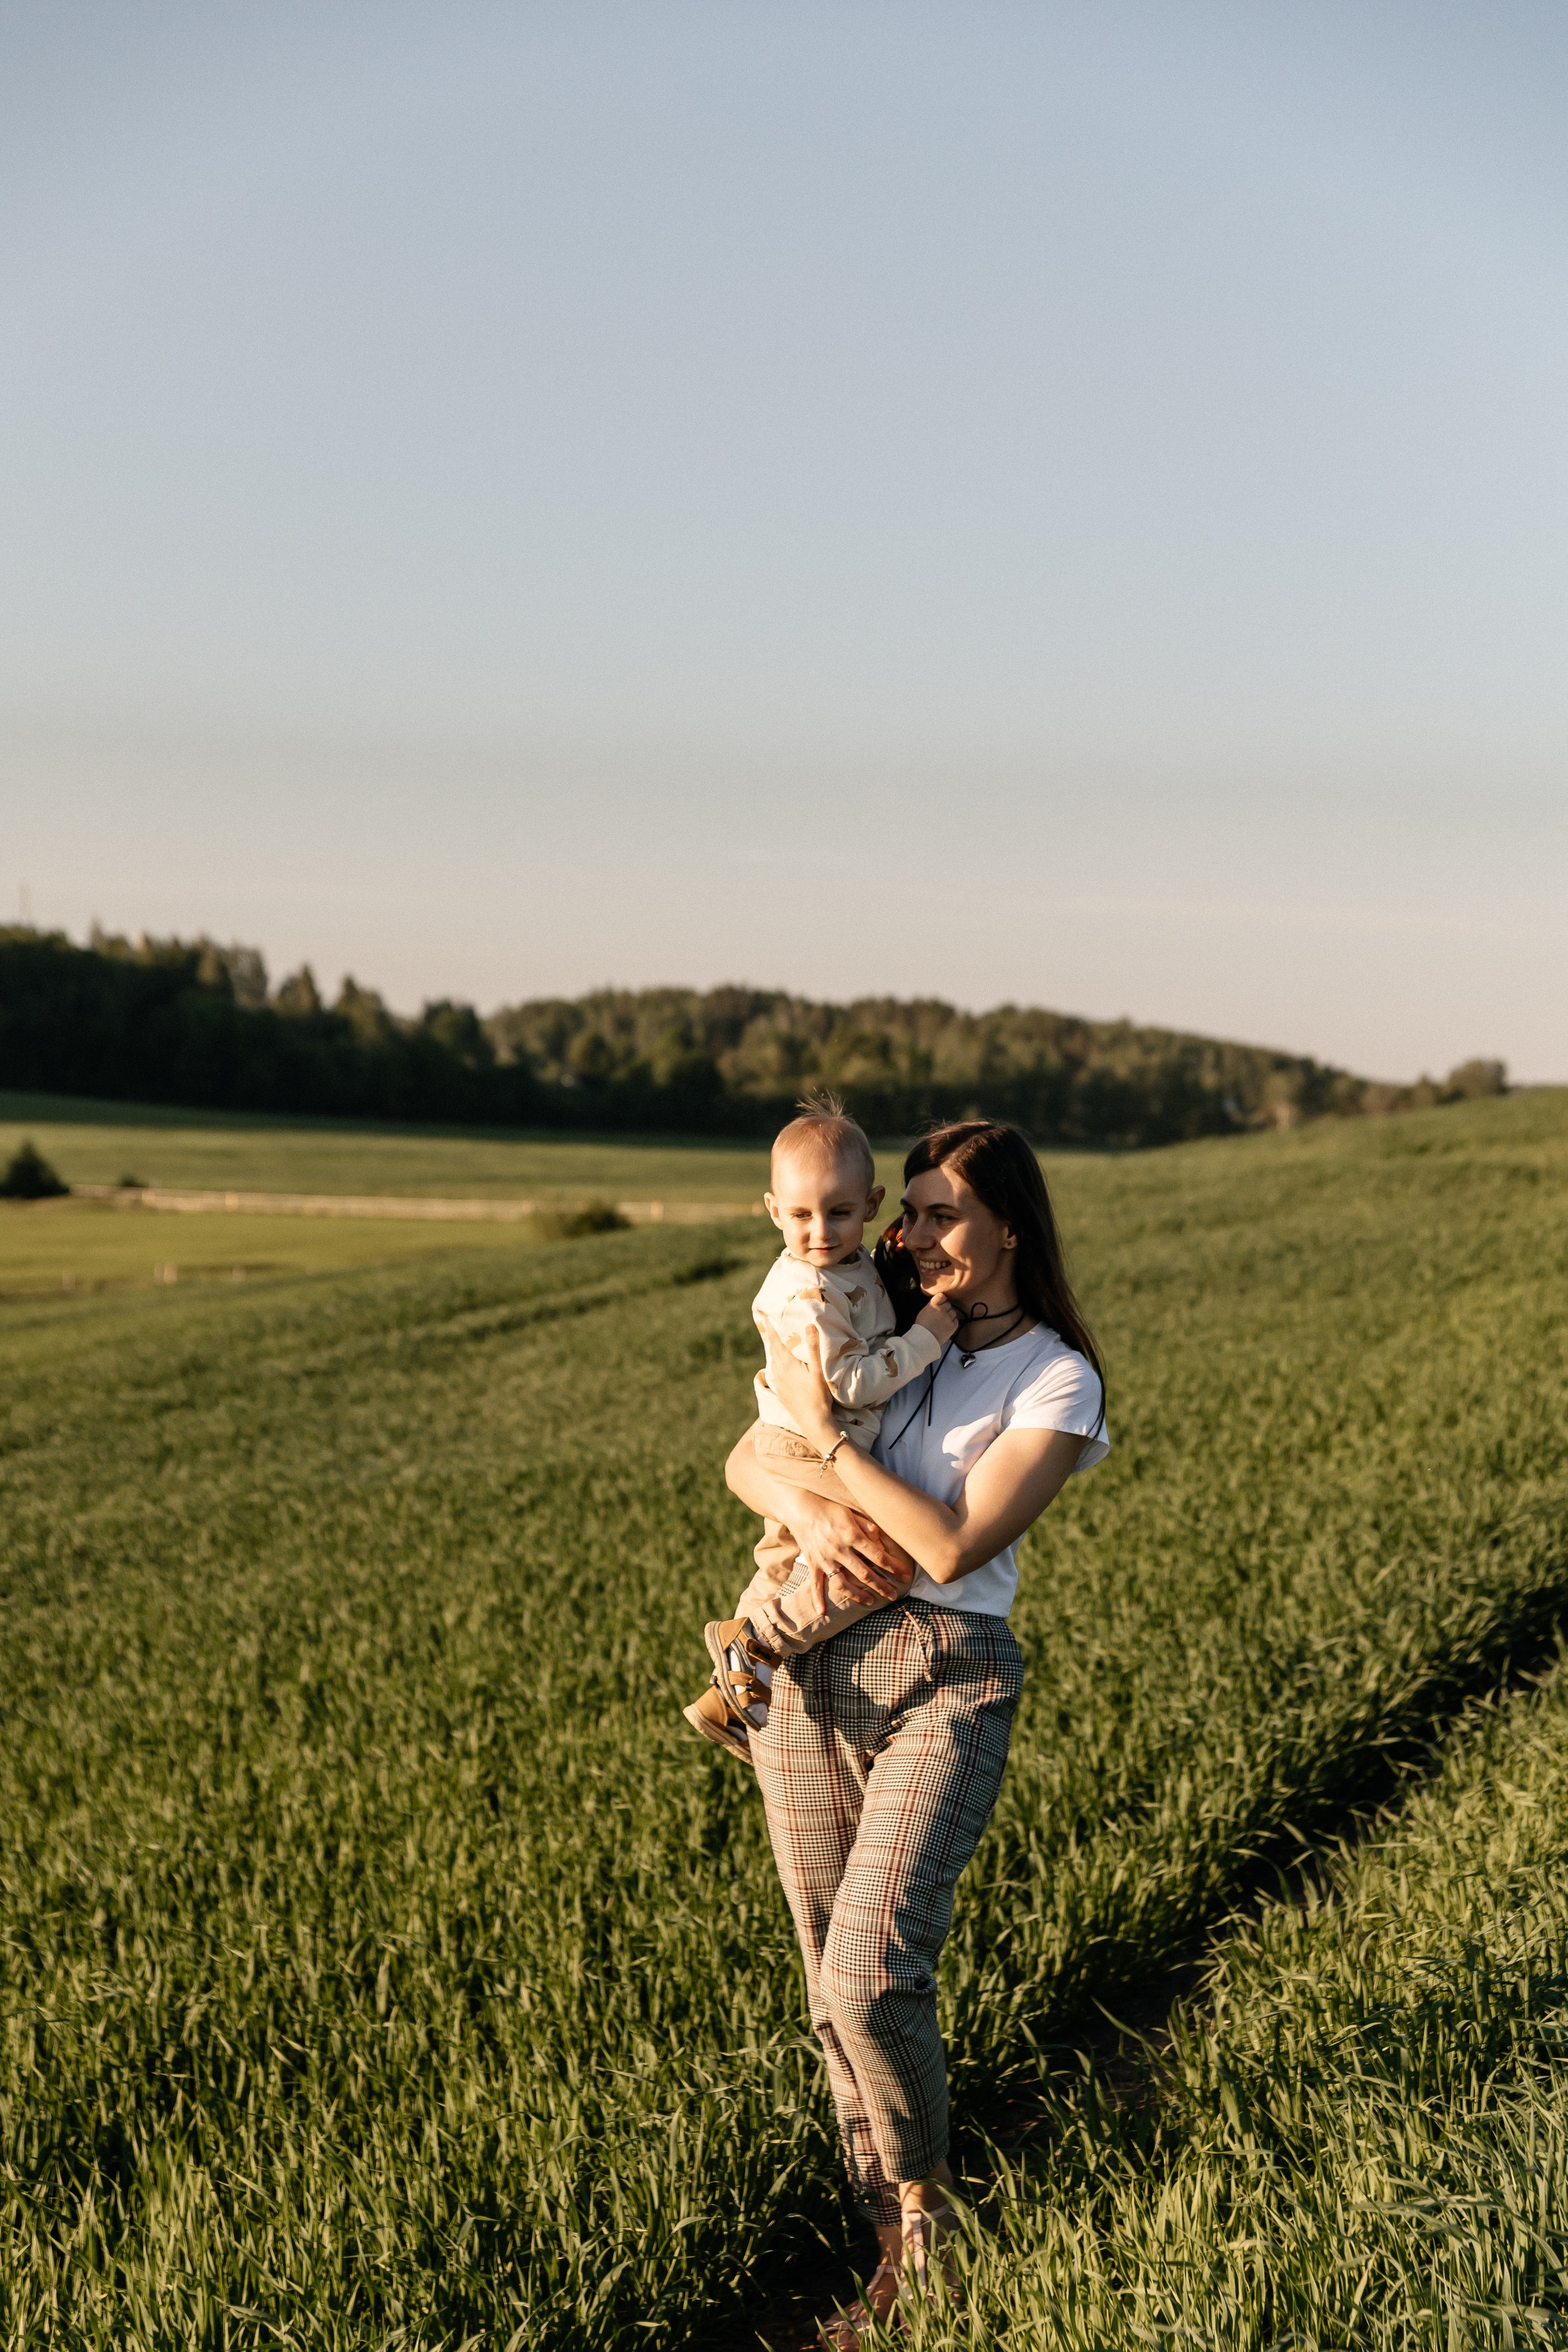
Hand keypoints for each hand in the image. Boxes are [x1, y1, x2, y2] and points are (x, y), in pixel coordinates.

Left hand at [758, 1314, 838, 1449]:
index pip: (776, 1343)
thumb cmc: (818, 1396)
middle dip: (772, 1339)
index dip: (771, 1330)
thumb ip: (813, 1347)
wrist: (813, 1422)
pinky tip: (779, 1369)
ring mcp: (779, 1385)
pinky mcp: (782, 1394)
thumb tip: (809, 1326)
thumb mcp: (818, 1370)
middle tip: (770, 1328)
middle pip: (773, 1352)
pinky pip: (775, 1375)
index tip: (765, 1318)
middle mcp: (779, 1373)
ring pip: (773, 1364)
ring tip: (775, 1346)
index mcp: (787, 1365)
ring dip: (774, 1353)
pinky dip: (776, 1366)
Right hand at [784, 1486, 916, 1607]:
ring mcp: (825, 1559)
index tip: (905, 1576)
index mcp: (852, 1536)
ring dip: (857, 1594)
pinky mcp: (813, 1563)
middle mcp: (839, 1550)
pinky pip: (815, 1583)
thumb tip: (881, 1545)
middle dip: (881, 1586)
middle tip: (893, 1595)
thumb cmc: (831, 1508)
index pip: (877, 1556)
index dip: (893, 1567)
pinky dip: (817, 1599)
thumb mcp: (852, 1513)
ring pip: (843, 1583)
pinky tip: (823, 1612)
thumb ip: (868, 1527)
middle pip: (864, 1573)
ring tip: (870, 1601)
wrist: (801, 1507)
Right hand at [915, 1295, 960, 1344]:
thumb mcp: (923, 1312)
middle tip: (941, 1314)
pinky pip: (956, 1320)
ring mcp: (948, 1318)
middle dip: (945, 1308)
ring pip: (953, 1312)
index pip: (941, 1296)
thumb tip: (939, 1302)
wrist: (924, 1340)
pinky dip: (952, 1322)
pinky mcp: (953, 1326)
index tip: (941, 1303)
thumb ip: (931, 1305)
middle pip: (948, 1304)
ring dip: (950, 1315)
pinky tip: (946, 1325)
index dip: (942, 1299)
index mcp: (932, 1306)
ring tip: (944, 1321)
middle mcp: (941, 1310)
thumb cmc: (922, 1327)